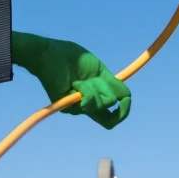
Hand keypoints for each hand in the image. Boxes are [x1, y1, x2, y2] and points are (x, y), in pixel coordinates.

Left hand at [11, 31, 131, 128]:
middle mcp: (88, 104)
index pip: (112, 114)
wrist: (52, 55)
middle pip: (109, 122)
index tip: (126, 100)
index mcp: (96, 95)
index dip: (124, 111)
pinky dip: (86, 91)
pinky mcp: (68, 108)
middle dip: (117, 107)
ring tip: (80, 80)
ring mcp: (77, 108)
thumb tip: (126, 96)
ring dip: (96, 89)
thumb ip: (113, 84)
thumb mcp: (100, 70)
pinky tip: (74, 83)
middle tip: (108, 91)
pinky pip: (88, 103)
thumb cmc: (73, 58)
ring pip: (102, 106)